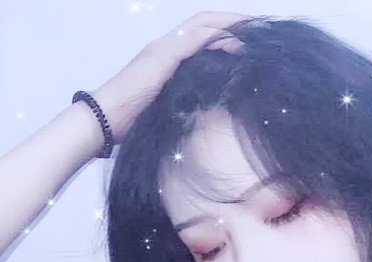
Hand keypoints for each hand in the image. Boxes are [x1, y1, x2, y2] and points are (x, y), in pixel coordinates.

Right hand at [90, 12, 249, 142]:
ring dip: (230, 25)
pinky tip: (237, 45)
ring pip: (202, 26)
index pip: (201, 36)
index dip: (225, 32)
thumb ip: (187, 100)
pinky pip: (195, 40)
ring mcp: (163, 49)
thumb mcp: (169, 108)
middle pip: (204, 23)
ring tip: (254, 30)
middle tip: (258, 28)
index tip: (249, 40)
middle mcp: (166, 47)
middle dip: (232, 21)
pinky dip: (217, 39)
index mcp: (168, 58)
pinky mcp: (162, 57)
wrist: (104, 119)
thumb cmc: (133, 121)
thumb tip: (211, 108)